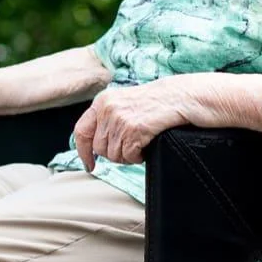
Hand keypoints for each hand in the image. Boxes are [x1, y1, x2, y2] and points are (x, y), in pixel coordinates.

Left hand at [72, 82, 190, 168]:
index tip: (89, 164)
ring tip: (141, 143)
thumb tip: (94, 146)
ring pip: (114, 155)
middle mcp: (107, 109)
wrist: (180, 97)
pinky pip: (129, 156)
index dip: (83, 151)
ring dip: (128, 155)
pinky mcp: (134, 129)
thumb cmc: (155, 103)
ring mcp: (120, 119)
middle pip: (99, 149)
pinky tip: (146, 145)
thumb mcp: (124, 104)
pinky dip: (139, 156)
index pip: (81, 131)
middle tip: (131, 147)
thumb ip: (107, 119)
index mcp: (102, 101)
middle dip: (115, 154)